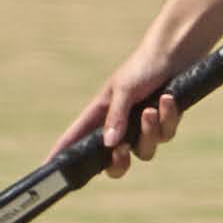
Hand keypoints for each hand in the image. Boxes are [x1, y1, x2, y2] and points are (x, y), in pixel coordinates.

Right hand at [54, 38, 190, 179]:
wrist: (175, 53)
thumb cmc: (142, 66)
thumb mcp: (124, 89)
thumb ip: (116, 116)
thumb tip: (108, 145)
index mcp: (101, 115)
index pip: (76, 138)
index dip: (62, 154)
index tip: (47, 169)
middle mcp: (120, 126)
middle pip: (114, 164)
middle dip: (119, 163)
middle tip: (122, 150)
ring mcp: (143, 128)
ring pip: (144, 150)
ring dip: (149, 131)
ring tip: (150, 109)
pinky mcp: (164, 124)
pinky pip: (165, 134)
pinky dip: (167, 117)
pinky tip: (167, 99)